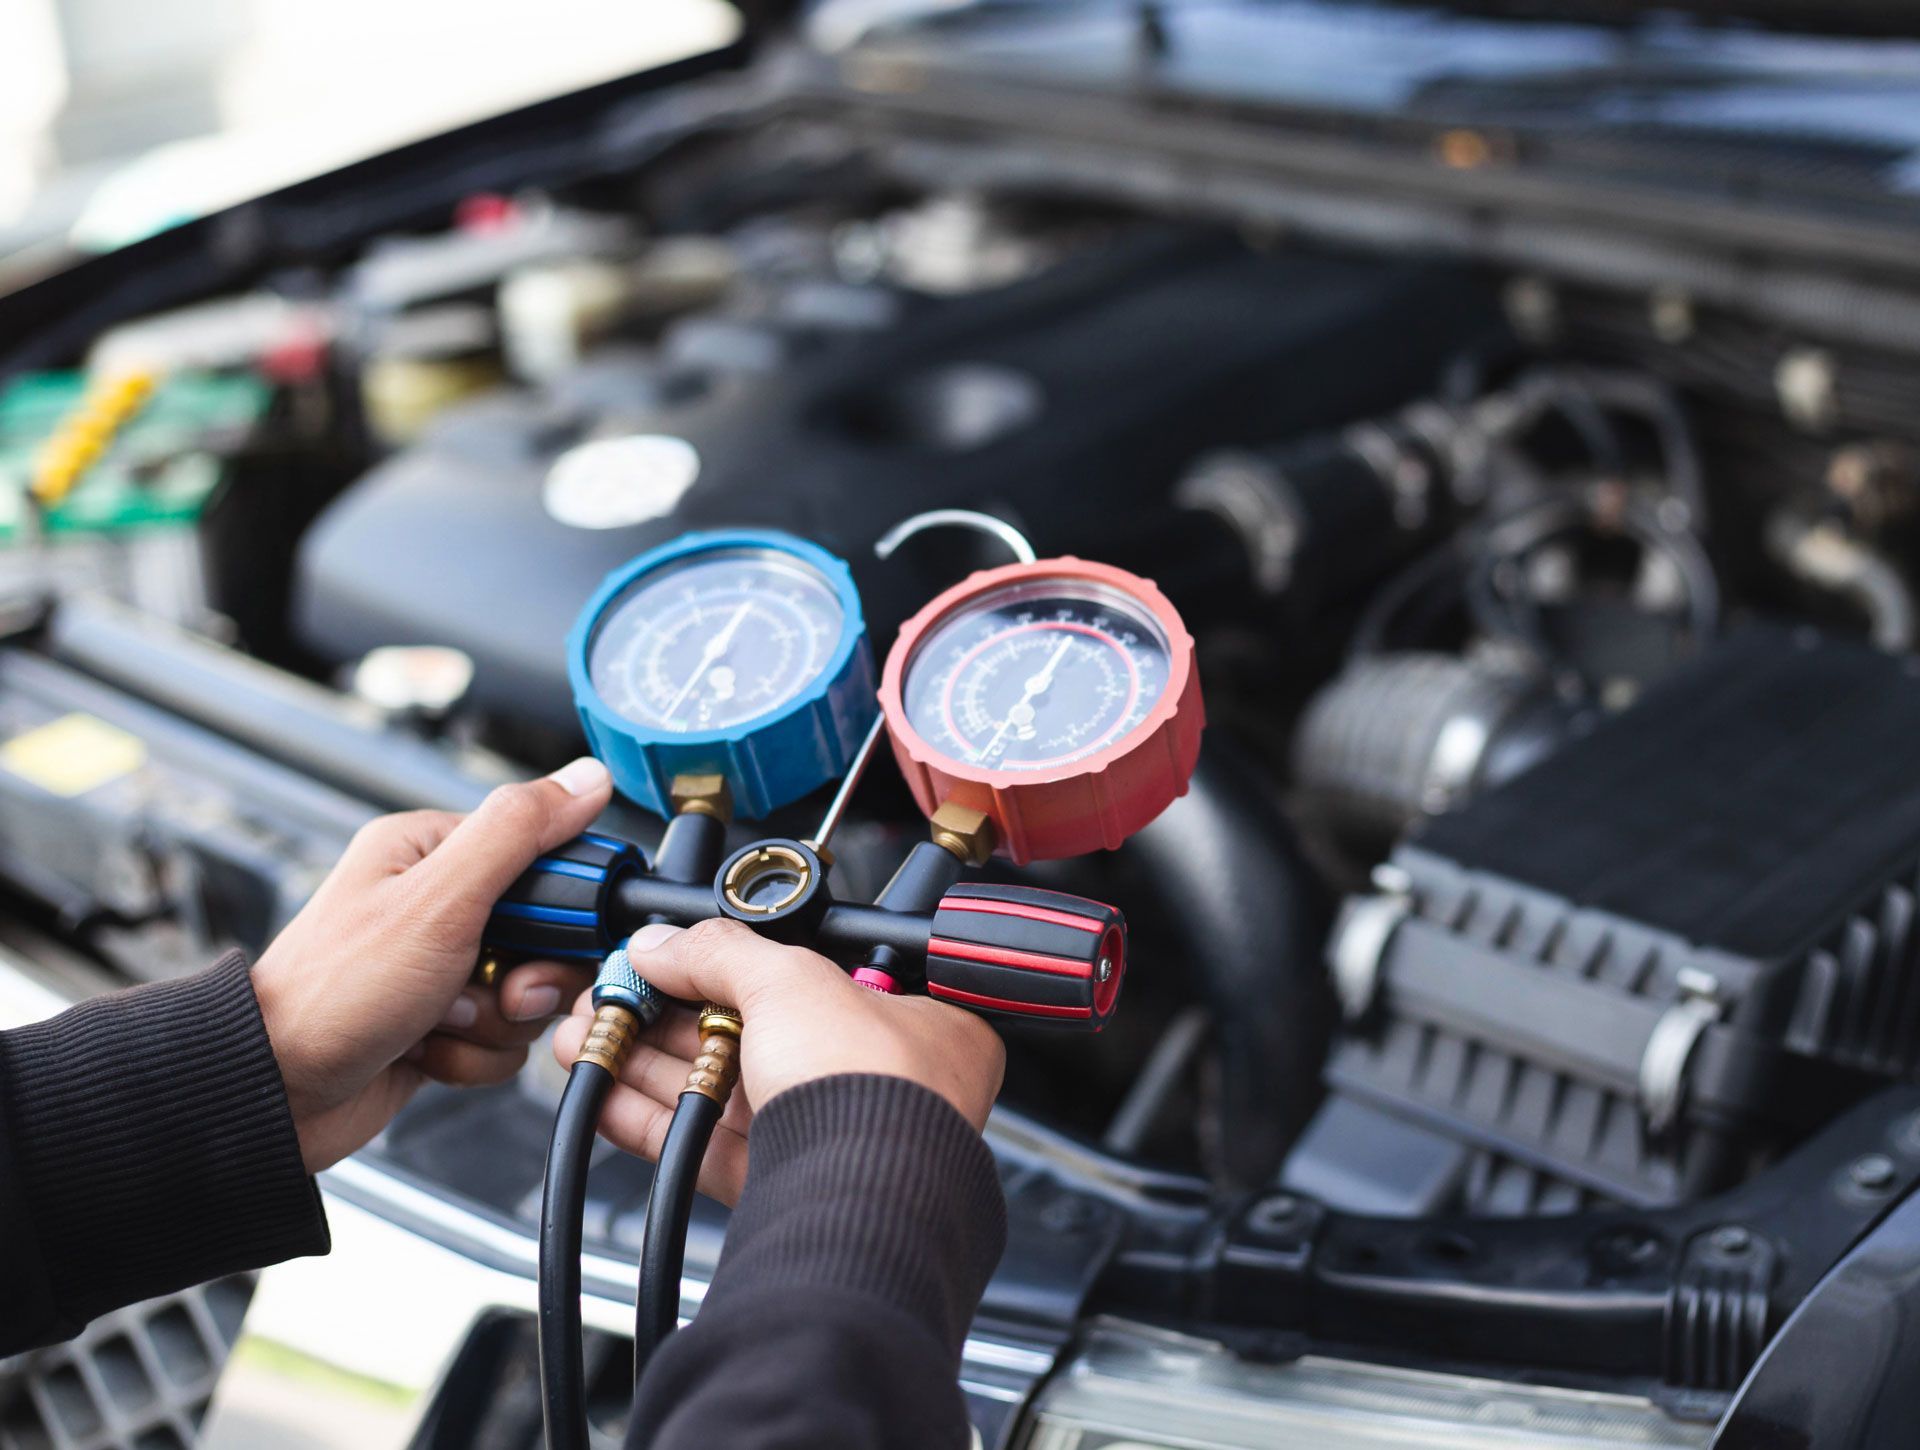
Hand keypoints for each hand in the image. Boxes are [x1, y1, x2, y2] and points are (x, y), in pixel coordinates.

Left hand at [254, 757, 614, 1172]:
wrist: (276, 1092)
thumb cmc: (333, 991)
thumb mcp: (438, 899)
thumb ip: (517, 832)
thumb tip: (586, 778)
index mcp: (430, 852)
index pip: (544, 856)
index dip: (564, 905)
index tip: (553, 936)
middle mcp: (436, 906)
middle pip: (546, 935)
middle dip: (528, 977)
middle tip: (499, 990)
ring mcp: (440, 969)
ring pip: (529, 993)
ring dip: (496, 1022)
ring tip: (443, 1022)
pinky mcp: (442, 1023)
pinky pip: (502, 1038)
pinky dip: (475, 1055)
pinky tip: (430, 1051)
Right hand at [552, 919, 1006, 1204]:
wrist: (863, 1202)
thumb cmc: (873, 1091)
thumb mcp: (792, 981)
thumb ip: (719, 953)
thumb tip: (661, 944)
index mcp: (905, 1019)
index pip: (806, 976)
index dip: (732, 965)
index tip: (669, 958)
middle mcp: (869, 1079)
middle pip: (748, 1033)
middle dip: (664, 1014)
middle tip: (609, 997)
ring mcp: (820, 1135)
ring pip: (716, 1090)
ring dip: (642, 1061)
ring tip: (581, 1037)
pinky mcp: (775, 1188)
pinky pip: (700, 1146)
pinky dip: (645, 1119)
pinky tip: (600, 1095)